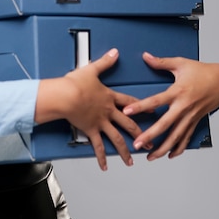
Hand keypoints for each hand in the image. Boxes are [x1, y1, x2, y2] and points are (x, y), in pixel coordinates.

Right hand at [36, 48, 146, 170]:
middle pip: (128, 124)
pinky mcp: (90, 130)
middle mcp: (108, 112)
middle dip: (140, 135)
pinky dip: (101, 157)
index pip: (130, 102)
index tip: (153, 112)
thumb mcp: (92, 69)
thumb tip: (115, 52)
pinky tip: (105, 166)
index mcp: (110, 97)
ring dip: (125, 151)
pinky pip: (97, 146)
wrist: (66, 95)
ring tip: (131, 161)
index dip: (142, 106)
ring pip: (116, 139)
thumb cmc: (75, 83)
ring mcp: (100, 123)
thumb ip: (105, 61)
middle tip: (149, 143)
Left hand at [123, 52, 218, 159]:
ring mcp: (190, 116)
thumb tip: (145, 56)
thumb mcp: (180, 63)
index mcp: (178, 91)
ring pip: (176, 136)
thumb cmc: (201, 71)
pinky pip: (186, 137)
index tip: (128, 111)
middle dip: (150, 135)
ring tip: (151, 157)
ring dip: (163, 148)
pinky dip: (179, 148)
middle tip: (137, 144)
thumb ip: (161, 62)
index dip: (141, 106)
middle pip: (165, 124)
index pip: (156, 100)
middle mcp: (184, 106)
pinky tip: (170, 155)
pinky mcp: (195, 121)